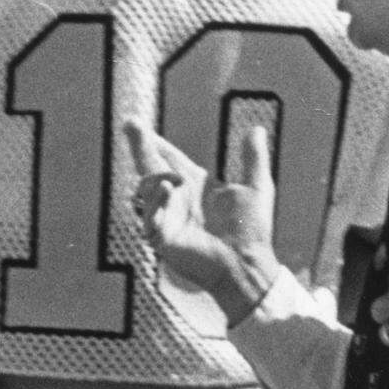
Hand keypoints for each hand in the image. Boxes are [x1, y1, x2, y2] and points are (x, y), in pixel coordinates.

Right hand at [125, 119, 280, 323]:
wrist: (246, 264)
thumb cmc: (253, 232)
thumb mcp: (257, 188)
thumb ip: (254, 158)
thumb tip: (257, 129)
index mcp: (195, 185)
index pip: (170, 158)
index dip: (156, 142)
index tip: (139, 124)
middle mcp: (178, 199)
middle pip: (151, 167)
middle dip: (140, 146)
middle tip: (131, 124)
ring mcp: (168, 218)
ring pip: (146, 190)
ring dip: (154, 178)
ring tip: (171, 181)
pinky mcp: (163, 238)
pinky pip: (149, 218)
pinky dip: (155, 203)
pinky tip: (166, 190)